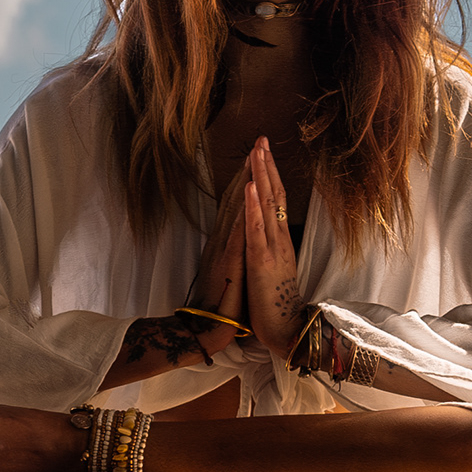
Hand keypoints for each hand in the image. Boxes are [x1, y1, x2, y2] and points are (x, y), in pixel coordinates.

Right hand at [190, 164, 250, 337]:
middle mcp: (225, 240)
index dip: (248, 179)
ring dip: (247, 179)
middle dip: (250, 170)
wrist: (212, 328)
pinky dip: (244, 209)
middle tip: (259, 142)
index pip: (240, 205)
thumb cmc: (226, 304)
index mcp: (229, 242)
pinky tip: (248, 190)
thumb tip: (242, 240)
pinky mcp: (231, 262)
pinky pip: (239, 231)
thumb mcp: (233, 271)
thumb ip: (235, 252)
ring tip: (256, 154)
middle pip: (238, 199)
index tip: (257, 156)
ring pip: (238, 208)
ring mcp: (227, 249)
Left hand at [235, 136, 302, 353]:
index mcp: (279, 242)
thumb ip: (270, 251)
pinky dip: (253, 205)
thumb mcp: (272, 271)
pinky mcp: (261, 261)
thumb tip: (267, 235)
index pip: (275, 202)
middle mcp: (278, 240)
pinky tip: (250, 186)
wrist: (283, 330)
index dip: (269, 176)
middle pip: (274, 196)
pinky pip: (256, 229)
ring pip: (266, 205)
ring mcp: (271, 249)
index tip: (262, 153)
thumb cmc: (274, 305)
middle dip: (266, 166)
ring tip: (257, 151)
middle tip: (261, 140)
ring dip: (260, 176)